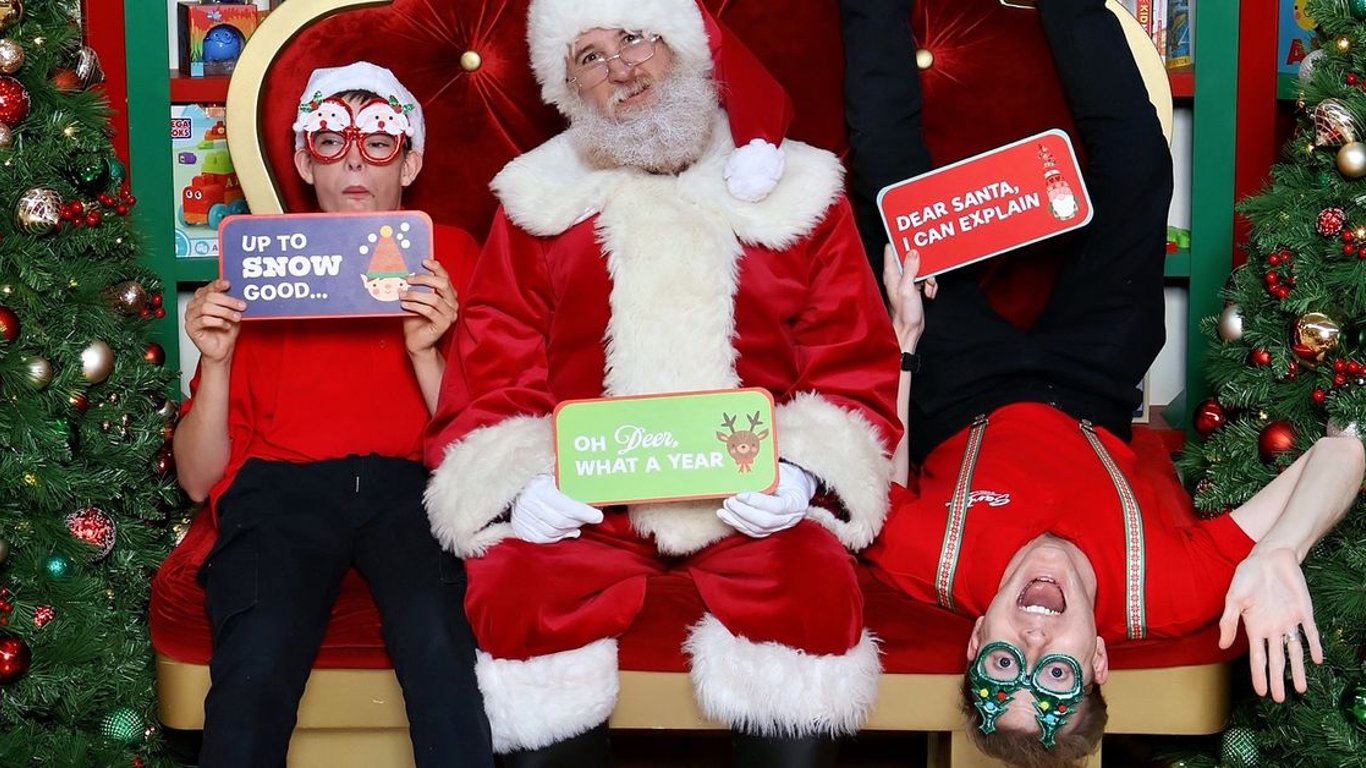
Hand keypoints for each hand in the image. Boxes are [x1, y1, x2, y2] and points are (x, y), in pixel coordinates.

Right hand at [184, 279, 244, 365]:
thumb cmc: (226, 331)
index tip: (229, 284)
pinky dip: (218, 322)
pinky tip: (226, 325)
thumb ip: (232, 303)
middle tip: (242, 306)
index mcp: (202, 299)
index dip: (217, 285)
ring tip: (236, 317)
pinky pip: (204, 320)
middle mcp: (194, 305)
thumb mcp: (232, 313)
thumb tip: (239, 292)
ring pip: (206, 307)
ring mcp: (190, 316)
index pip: (208, 288)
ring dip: (225, 312)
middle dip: (228, 300)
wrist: (221, 349)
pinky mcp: (191, 327)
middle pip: (208, 297)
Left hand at [401, 259, 458, 356]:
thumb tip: (407, 272)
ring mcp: (450, 315)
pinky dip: (415, 306)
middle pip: (442, 284)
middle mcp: (452, 303)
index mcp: (448, 295)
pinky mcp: (444, 325)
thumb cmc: (415, 320)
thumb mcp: (416, 300)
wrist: (417, 342)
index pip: (445, 277)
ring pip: (434, 299)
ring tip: (402, 294)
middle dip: (424, 279)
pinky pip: (429, 311)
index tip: (423, 261)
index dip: (436, 267)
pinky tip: (404, 305)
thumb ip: (417, 288)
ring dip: (415, 295)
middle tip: (408, 279)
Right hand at [510, 474, 603, 543]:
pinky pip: (542, 538)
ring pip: (552, 532)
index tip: (598, 516)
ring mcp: (521, 516)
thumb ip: (573, 484)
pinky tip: (566, 532)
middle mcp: (527, 502)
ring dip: (569, 530)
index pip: (565, 506)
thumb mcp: (556, 472)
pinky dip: (557, 537)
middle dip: (579, 521)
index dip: (583, 512)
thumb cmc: (541, 474)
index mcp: (538, 486)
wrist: (518, 480)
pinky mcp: (518, 527)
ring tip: (578, 523)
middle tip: (590, 517)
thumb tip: (596, 497)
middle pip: (560, 521)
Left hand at [717, 462, 817, 537]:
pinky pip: (753, 532)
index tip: (740, 494)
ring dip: (738, 520)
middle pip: (765, 522)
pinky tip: (727, 516)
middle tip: (729, 501)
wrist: (798, 488)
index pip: (776, 507)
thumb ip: (766, 476)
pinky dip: (738, 525)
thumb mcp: (782, 472)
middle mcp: (790, 519)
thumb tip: (742, 476)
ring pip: (757, 530)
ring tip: (725, 508)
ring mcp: (780, 527)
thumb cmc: (789, 477)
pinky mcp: (770, 530)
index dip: (756, 502)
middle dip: (744, 512)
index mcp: (796, 503)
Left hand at [883, 245, 936, 352]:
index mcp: (891, 274)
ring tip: (928, 287)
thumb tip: (912, 252)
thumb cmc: (905, 313)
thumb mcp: (908, 289)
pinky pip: (925, 278)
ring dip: (929, 276)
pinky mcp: (915, 287)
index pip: (892, 249)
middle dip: (922, 262)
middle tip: (927, 269)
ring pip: (921, 268)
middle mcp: (897, 276)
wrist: (910, 329)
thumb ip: (910, 269)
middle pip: (910, 257)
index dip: (901, 242)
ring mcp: (906, 281)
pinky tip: (929, 293)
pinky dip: (930, 284)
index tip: (911, 238)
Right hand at [1218, 547, 1323, 701]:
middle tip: (1279, 699)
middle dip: (1278, 680)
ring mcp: (1289, 621)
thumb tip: (1221, 646)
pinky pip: (1311, 632)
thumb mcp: (1233, 598)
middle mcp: (1273, 628)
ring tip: (1301, 689)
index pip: (1257, 657)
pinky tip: (1317, 659)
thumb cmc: (1247, 575)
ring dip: (1298, 670)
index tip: (1261, 693)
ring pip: (1295, 651)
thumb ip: (1228, 622)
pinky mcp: (1304, 612)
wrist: (1270, 556)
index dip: (1259, 675)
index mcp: (1254, 627)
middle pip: (1277, 660)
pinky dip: (1315, 645)